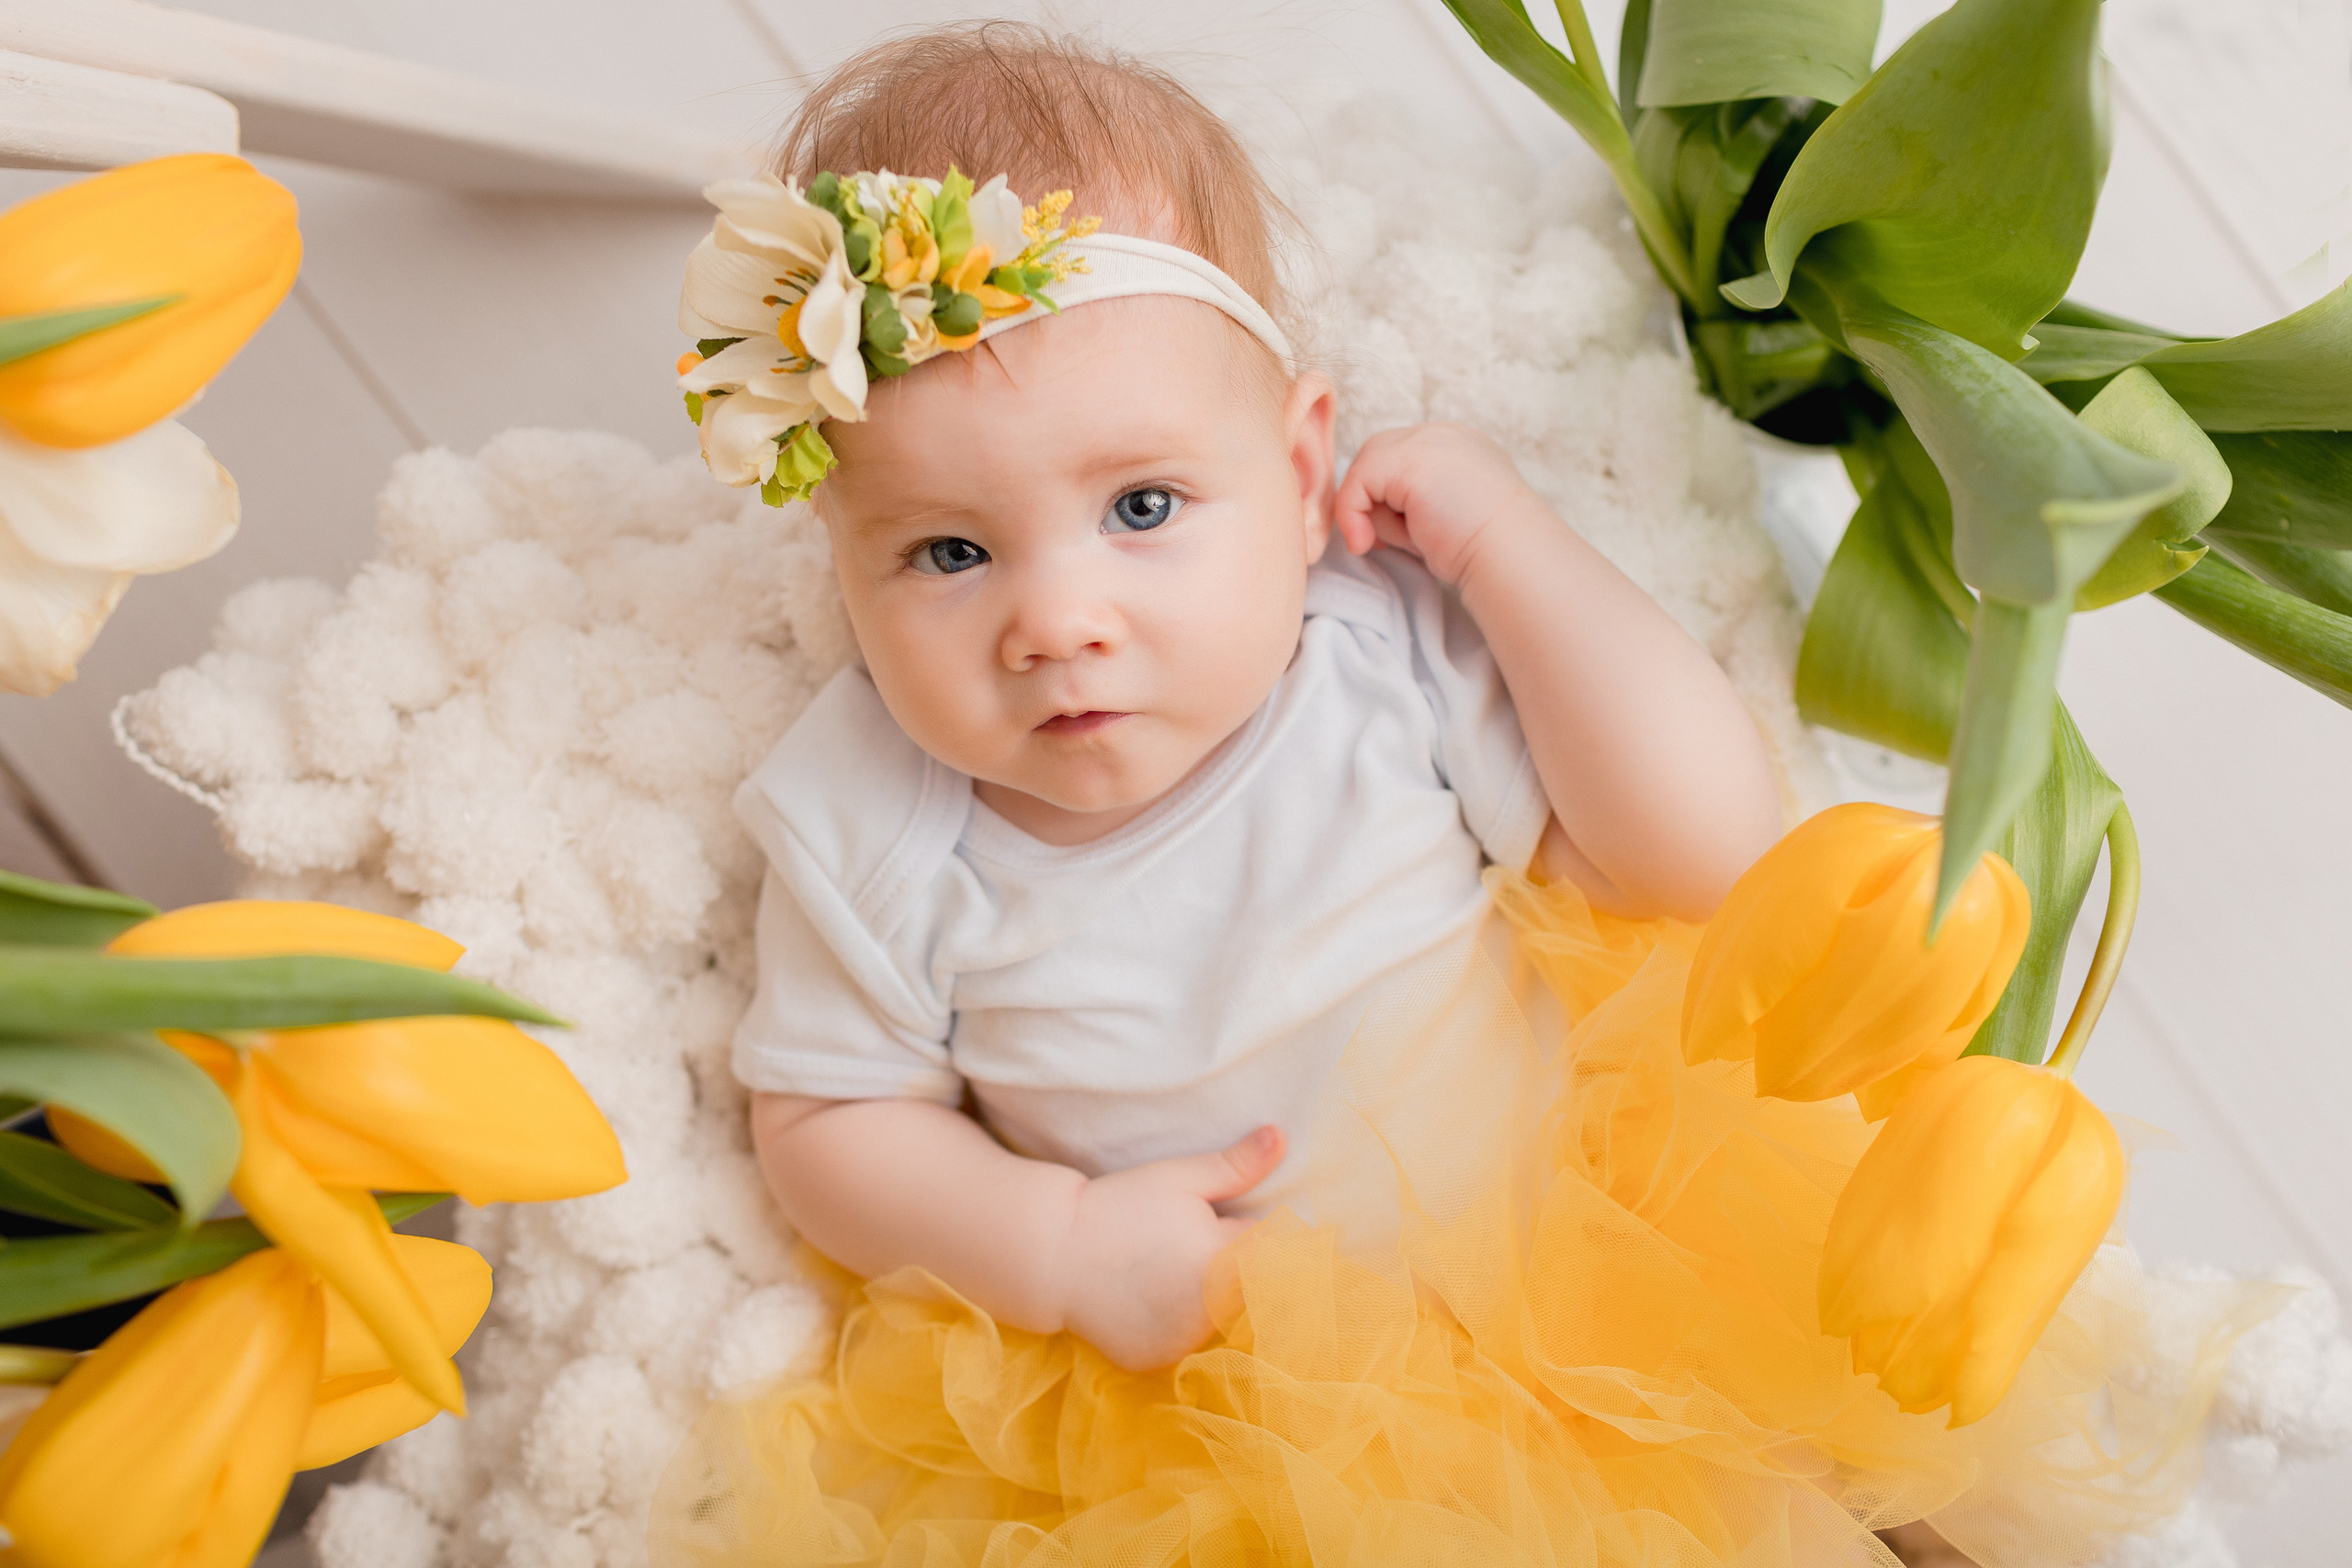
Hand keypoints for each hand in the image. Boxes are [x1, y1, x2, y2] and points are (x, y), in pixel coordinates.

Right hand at [1051, 1125, 1284, 1370]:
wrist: (1052, 1254)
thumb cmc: (1119, 1206)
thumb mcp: (1178, 1178)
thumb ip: (1236, 1165)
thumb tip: (1281, 1138)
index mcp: (1220, 1261)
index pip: (1275, 1254)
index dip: (1261, 1235)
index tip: (1238, 1222)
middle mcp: (1207, 1312)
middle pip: (1248, 1290)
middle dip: (1235, 1267)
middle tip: (1190, 1242)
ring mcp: (1181, 1342)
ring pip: (1219, 1319)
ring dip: (1209, 1298)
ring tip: (1166, 1268)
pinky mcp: (1157, 1361)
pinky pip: (1185, 1342)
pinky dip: (1177, 1324)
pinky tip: (1149, 1299)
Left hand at [1331, 423, 1549, 589]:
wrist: (1512, 556)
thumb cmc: (1486, 552)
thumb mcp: (1449, 514)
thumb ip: (1416, 501)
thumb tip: (1370, 514)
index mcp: (1460, 446)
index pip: (1399, 458)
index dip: (1384, 497)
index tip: (1392, 536)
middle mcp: (1443, 435)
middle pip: (1376, 456)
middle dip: (1373, 500)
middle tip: (1386, 540)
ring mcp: (1427, 441)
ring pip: (1366, 471)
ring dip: (1377, 515)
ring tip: (1413, 537)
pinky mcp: (1408, 460)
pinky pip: (1356, 483)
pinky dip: (1352, 516)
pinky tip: (1368, 543)